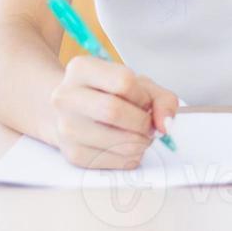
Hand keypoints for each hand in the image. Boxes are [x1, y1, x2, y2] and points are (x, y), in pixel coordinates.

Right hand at [49, 56, 179, 168]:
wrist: (76, 112)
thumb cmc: (109, 95)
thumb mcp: (139, 85)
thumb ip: (162, 99)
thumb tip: (166, 124)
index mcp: (82, 68)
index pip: (123, 81)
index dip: (142, 96)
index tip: (145, 103)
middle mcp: (66, 97)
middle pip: (114, 111)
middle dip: (142, 123)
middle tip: (148, 126)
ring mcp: (65, 127)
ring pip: (114, 140)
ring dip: (139, 143)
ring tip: (139, 136)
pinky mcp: (72, 154)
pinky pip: (112, 162)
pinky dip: (130, 157)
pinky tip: (127, 146)